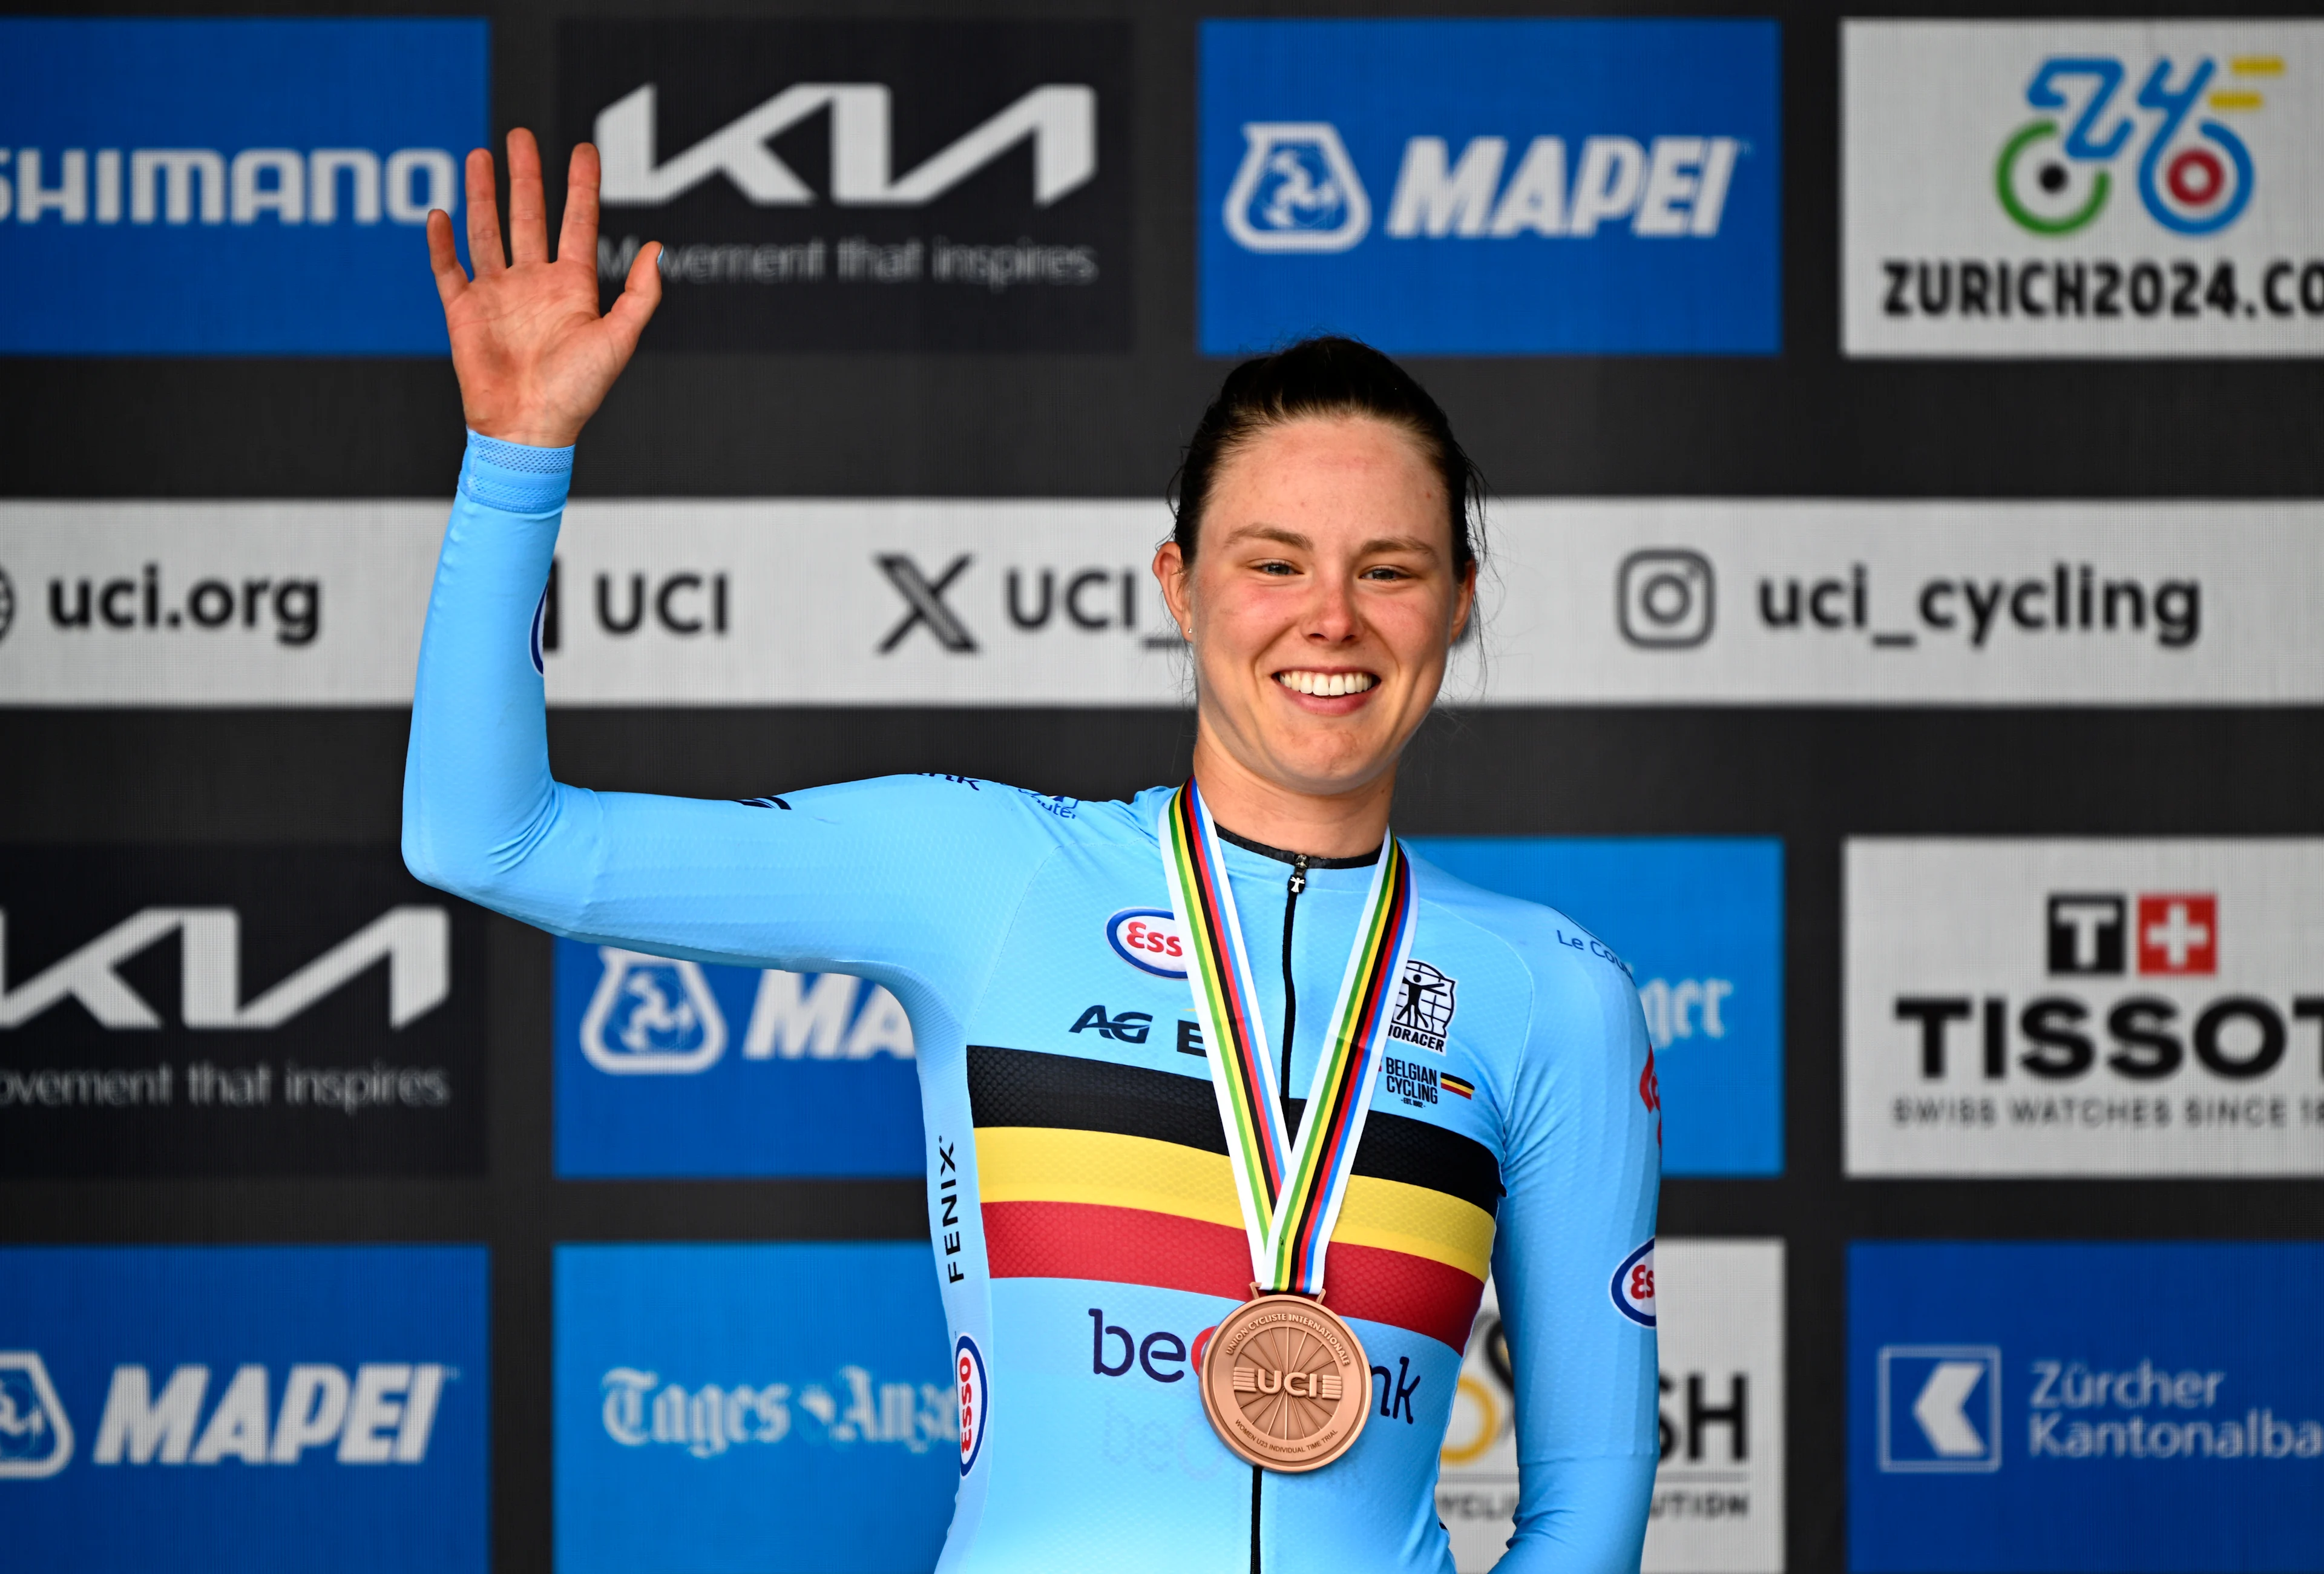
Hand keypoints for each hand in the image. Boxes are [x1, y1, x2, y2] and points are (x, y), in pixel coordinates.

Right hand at [426, 129, 661, 448]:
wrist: (530, 430)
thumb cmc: (578, 393)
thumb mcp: (619, 340)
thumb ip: (641, 296)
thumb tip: (659, 251)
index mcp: (573, 287)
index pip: (577, 223)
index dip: (581, 186)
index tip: (583, 149)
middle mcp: (534, 284)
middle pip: (529, 216)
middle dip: (525, 176)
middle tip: (520, 136)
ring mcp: (497, 295)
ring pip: (487, 231)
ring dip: (482, 195)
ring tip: (481, 155)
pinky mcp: (464, 312)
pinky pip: (449, 270)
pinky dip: (441, 243)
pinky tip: (440, 214)